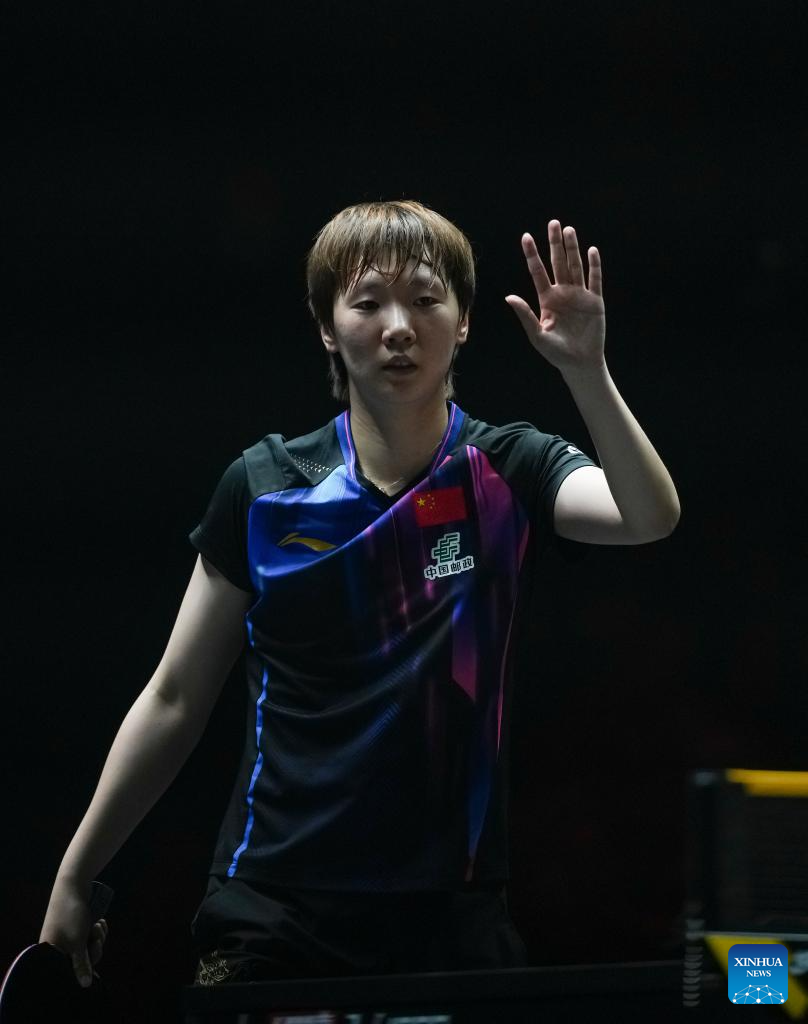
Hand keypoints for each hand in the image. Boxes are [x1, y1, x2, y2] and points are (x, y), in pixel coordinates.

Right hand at [39, 878, 108, 987]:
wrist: (74, 884)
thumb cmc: (71, 915)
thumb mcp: (77, 941)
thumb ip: (81, 964)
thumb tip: (85, 985)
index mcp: (52, 953)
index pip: (71, 971)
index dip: (86, 964)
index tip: (92, 949)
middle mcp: (59, 945)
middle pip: (84, 959)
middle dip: (95, 947)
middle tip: (97, 934)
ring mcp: (69, 935)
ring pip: (90, 946)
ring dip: (98, 937)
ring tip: (97, 924)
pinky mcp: (78, 926)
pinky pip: (92, 936)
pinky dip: (98, 930)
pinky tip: (101, 921)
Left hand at [505, 220, 604, 376]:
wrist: (579, 363)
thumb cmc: (556, 352)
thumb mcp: (537, 335)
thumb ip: (525, 314)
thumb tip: (509, 297)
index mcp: (547, 299)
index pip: (538, 272)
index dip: (532, 255)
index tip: (526, 237)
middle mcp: (563, 293)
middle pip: (558, 263)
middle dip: (555, 244)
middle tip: (553, 223)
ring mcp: (580, 295)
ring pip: (575, 266)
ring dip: (573, 249)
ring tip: (568, 230)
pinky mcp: (595, 301)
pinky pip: (595, 280)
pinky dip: (594, 266)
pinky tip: (592, 251)